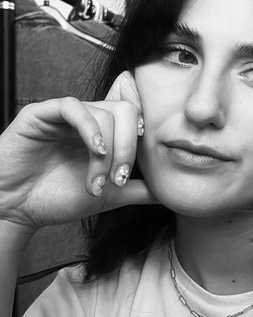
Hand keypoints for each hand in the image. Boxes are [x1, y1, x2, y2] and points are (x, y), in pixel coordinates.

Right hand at [0, 71, 154, 232]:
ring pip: (104, 113)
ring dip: (107, 152)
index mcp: (106, 132)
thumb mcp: (110, 195)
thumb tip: (170, 191)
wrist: (17, 209)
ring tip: (96, 181)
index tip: (146, 162)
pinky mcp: (41, 113)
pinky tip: (94, 150)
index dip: (146, 134)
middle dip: (129, 149)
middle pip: (126, 112)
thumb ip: (140, 190)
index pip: (136, 114)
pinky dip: (89, 128)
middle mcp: (88, 120)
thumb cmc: (58, 199)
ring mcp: (65, 115)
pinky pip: (72, 106)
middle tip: (119, 179)